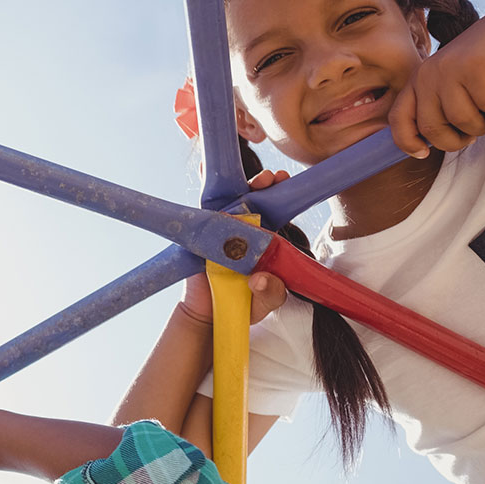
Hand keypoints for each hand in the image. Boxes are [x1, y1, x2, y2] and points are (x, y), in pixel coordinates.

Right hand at [177, 170, 287, 325]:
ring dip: (234, 182)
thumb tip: (259, 279)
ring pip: (228, 201)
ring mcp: (221, 231)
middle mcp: (243, 230)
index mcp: (264, 240)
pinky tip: (202, 168)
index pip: (275, 211)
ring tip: (244, 176)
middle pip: (253, 200)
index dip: (280, 194)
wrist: (208, 316)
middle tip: (269, 178)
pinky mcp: (200, 236)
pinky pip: (202, 212)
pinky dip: (204, 190)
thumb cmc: (243, 304)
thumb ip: (271, 293)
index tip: (284, 180)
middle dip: (261, 184)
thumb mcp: (265, 301)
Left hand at [388, 16, 484, 157]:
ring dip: (483, 127)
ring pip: (462, 120)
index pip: (398, 119)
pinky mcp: (476, 66)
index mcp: (417, 80)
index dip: (407, 142)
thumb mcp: (452, 82)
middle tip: (474, 134)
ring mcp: (450, 69)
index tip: (424, 153)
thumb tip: (430, 145)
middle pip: (432, 129)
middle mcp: (428, 74)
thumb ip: (437, 106)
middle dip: (456, 141)